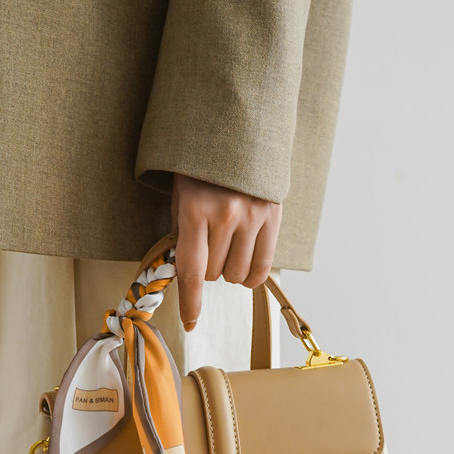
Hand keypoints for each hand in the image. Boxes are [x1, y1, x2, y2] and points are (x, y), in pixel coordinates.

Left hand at [170, 173, 281, 331]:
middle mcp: (225, 216)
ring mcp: (251, 217)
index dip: (191, 301)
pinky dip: (251, 276)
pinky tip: (245, 268)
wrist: (235, 131)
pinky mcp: (272, 217)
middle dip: (209, 269)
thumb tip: (186, 275)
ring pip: (238, 275)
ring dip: (230, 271)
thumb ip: (183, 234)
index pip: (192, 271)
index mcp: (194, 210)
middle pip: (215, 274)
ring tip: (227, 248)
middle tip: (208, 246)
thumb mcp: (181, 195)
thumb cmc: (201, 168)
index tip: (190, 321)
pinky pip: (263, 267)